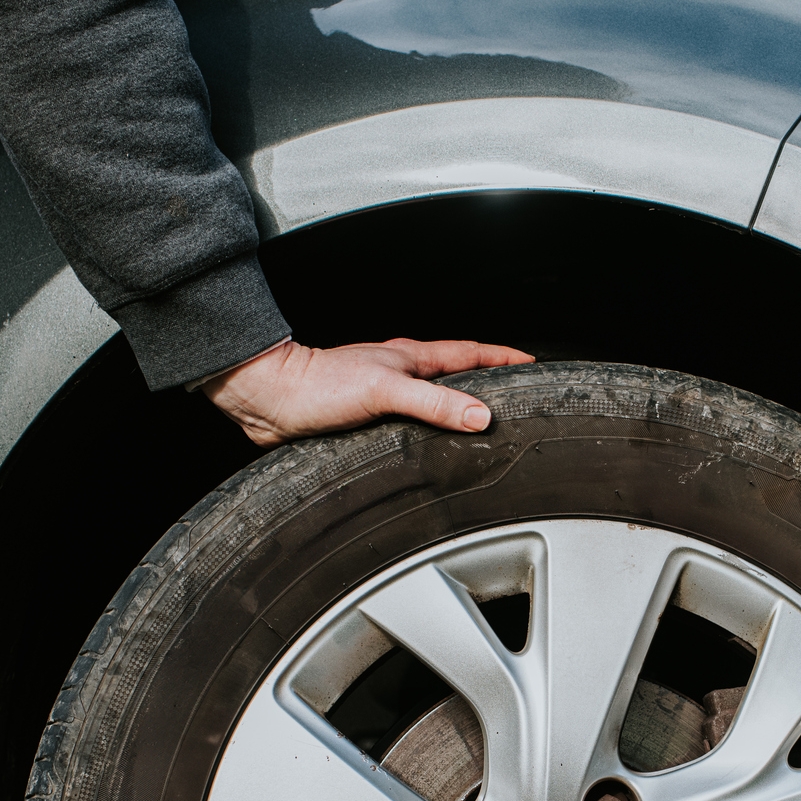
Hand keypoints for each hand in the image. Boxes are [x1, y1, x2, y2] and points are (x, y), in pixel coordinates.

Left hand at [202, 337, 534, 448]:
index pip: (471, 353)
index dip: (504, 357)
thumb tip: (481, 416)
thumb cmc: (317, 386)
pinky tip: (431, 446)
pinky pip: (411, 424)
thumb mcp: (385, 391)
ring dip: (458, 407)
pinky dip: (430, 431)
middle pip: (457, 375)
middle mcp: (400, 373)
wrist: (269, 399)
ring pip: (434, 400)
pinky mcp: (365, 420)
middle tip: (516, 390)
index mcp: (410, 358)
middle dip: (489, 380)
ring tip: (482, 420)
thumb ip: (434, 404)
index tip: (531, 363)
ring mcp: (383, 396)